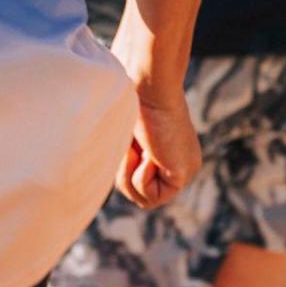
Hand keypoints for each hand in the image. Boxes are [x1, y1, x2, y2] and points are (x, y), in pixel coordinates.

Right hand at [120, 72, 199, 208]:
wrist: (147, 86)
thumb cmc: (132, 99)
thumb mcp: (125, 134)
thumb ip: (124, 154)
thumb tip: (101, 172)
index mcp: (172, 152)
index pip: (143, 183)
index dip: (124, 171)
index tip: (126, 146)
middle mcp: (182, 163)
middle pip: (143, 194)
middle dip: (124, 175)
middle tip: (128, 148)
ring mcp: (185, 170)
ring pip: (144, 199)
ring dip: (130, 177)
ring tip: (134, 151)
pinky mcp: (183, 174)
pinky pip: (151, 196)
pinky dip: (140, 177)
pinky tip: (148, 154)